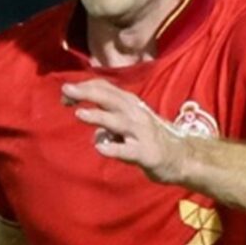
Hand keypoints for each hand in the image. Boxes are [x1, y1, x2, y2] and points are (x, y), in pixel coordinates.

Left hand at [62, 78, 197, 183]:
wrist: (180, 157)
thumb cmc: (147, 138)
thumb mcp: (128, 121)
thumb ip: (107, 116)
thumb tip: (85, 117)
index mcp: (130, 104)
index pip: (105, 88)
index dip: (84, 87)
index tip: (65, 93)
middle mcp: (135, 114)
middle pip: (110, 99)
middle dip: (87, 93)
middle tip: (66, 90)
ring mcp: (141, 133)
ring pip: (118, 121)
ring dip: (98, 116)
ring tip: (78, 114)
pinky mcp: (145, 153)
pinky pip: (127, 150)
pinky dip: (113, 148)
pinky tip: (101, 148)